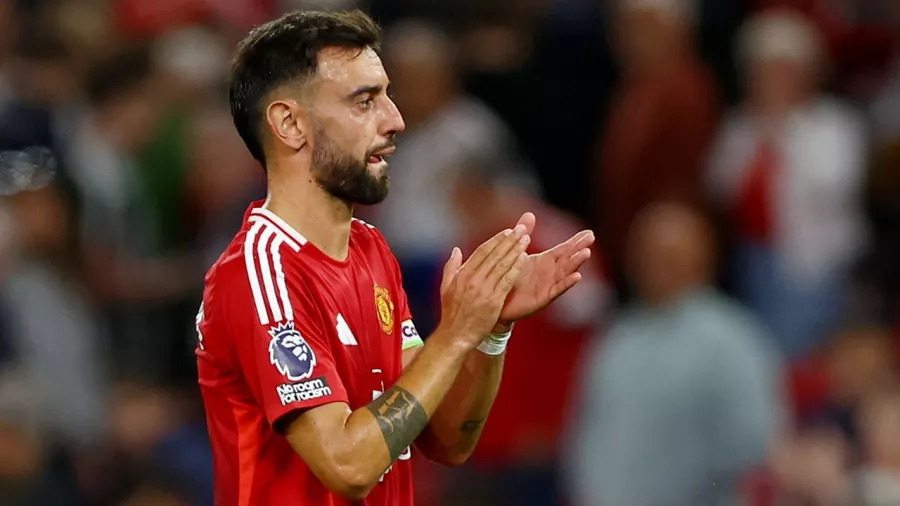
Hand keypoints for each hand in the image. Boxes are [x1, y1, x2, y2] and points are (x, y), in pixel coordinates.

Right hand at [437, 224, 529, 347]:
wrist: (455, 335)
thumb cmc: (452, 313)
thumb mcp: (446, 287)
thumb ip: (451, 267)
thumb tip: (456, 250)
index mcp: (463, 274)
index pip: (482, 251)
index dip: (496, 240)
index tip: (507, 231)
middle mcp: (473, 279)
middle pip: (494, 254)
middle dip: (509, 240)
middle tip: (521, 228)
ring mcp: (483, 289)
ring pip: (502, 265)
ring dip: (515, 250)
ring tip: (526, 239)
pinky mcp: (493, 301)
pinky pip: (507, 281)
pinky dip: (515, 268)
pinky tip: (524, 259)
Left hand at [497, 213, 593, 326]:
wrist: (496, 299)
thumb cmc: (509, 276)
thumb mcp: (517, 252)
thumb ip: (524, 234)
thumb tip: (530, 213)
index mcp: (545, 261)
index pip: (564, 249)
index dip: (576, 241)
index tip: (589, 232)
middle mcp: (550, 273)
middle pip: (568, 259)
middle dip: (579, 248)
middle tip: (591, 238)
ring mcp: (548, 286)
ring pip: (565, 273)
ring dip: (576, 263)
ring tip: (586, 253)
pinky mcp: (542, 298)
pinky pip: (557, 290)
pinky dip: (567, 283)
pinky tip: (577, 276)